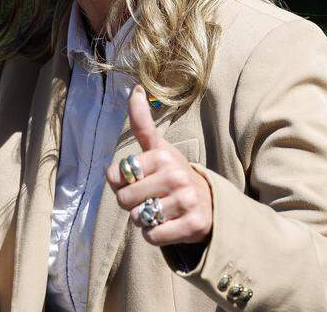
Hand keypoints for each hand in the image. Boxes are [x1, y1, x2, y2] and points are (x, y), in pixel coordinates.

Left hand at [106, 86, 212, 246]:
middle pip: (124, 200)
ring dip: (145, 221)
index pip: (116, 176)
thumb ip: (142, 124)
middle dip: (132, 204)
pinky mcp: (193, 225)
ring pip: (138, 219)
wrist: (211, 204)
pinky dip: (155, 236)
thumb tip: (133, 90)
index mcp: (163, 155)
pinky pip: (153, 236)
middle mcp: (176, 175)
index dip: (121, 183)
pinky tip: (170, 225)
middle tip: (152, 199)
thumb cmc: (175, 175)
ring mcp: (186, 200)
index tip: (141, 180)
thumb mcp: (160, 148)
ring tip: (163, 211)